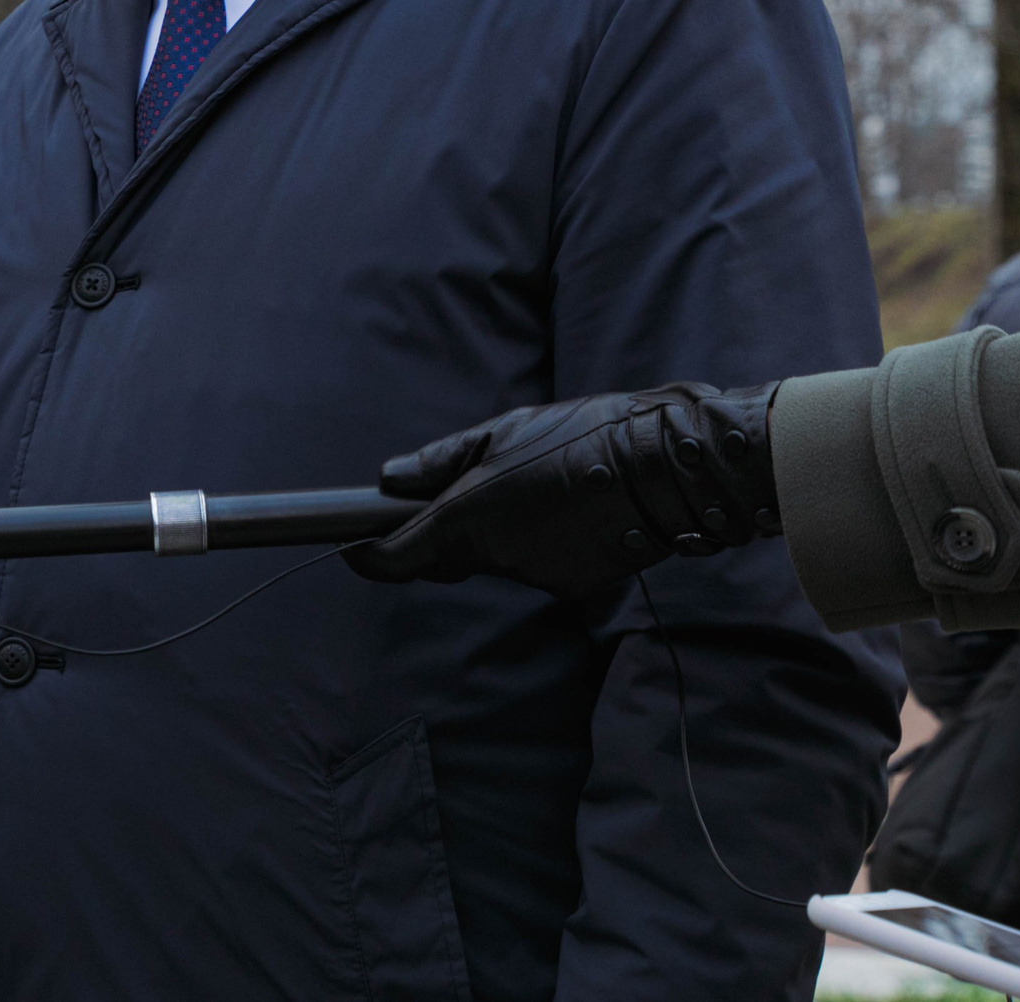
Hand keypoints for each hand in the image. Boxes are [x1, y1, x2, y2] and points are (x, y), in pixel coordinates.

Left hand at [343, 382, 781, 597]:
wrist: (665, 467)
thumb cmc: (580, 435)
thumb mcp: (501, 431)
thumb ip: (440, 461)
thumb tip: (388, 479)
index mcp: (466, 516)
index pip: (398, 559)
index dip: (370, 557)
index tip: (354, 547)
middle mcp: (495, 556)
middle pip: (447, 558)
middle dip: (447, 533)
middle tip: (477, 489)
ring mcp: (534, 577)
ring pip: (497, 560)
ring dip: (505, 533)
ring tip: (545, 487)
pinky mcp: (571, 588)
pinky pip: (540, 567)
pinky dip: (545, 544)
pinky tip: (573, 510)